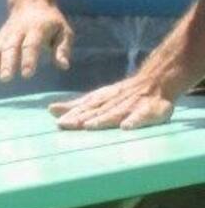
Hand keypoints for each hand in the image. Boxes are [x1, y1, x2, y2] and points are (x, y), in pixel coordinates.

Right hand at [0, 2, 73, 82]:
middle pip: (11, 48)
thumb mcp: (64, 31)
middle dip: (8, 63)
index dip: (28, 59)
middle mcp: (19, 31)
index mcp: (37, 29)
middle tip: (6, 78)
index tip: (27, 74)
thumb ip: (63, 48)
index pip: (31, 45)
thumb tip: (63, 66)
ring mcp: (7, 34)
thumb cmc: (51, 21)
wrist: (31, 2)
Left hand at [47, 74, 184, 129]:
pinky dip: (134, 121)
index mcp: (102, 99)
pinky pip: (142, 116)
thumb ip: (76, 106)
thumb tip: (50, 109)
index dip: (72, 115)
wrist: (156, 81)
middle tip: (66, 125)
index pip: (84, 108)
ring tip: (89, 126)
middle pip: (96, 111)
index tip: (59, 123)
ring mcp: (132, 106)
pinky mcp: (150, 110)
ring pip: (115, 113)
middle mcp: (114, 102)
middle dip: (81, 118)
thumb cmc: (122, 95)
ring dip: (102, 120)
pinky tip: (126, 127)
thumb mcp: (98, 98)